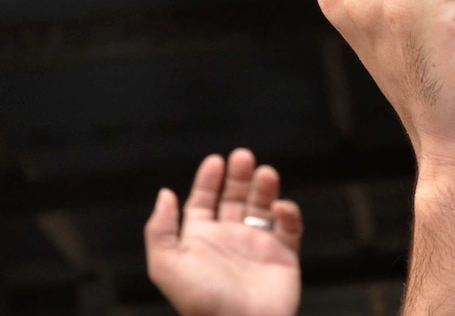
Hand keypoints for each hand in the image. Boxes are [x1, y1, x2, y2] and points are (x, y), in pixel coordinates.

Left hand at [144, 148, 301, 315]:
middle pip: (234, 198)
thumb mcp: (168, 266)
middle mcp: (229, 241)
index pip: (202, 202)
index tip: (215, 160)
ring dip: (264, 187)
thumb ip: (160, 230)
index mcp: (201, 242)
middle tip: (243, 156)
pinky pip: (290, 228)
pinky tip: (279, 208)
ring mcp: (257, 248)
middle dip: (238, 176)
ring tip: (265, 173)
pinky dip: (288, 213)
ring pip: (262, 207)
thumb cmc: (203, 301)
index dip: (207, 180)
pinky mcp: (283, 257)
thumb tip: (164, 194)